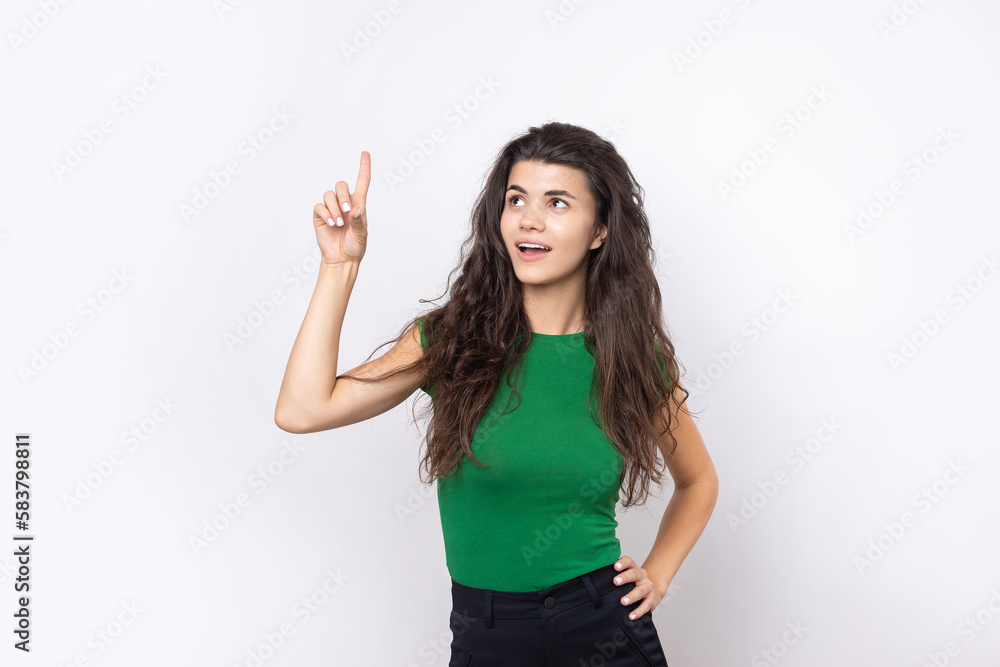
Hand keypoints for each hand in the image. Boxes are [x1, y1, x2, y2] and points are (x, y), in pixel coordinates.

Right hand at [312, 151, 370, 265]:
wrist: (342, 258)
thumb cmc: (355, 246)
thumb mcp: (362, 234)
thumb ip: (359, 222)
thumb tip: (354, 210)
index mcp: (358, 204)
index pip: (362, 182)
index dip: (364, 167)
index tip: (365, 153)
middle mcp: (344, 203)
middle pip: (341, 185)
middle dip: (343, 196)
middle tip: (347, 212)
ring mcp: (331, 208)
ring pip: (329, 195)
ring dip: (334, 208)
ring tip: (338, 224)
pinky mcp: (320, 215)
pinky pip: (319, 206)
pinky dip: (326, 213)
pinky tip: (331, 224)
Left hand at [612, 554, 666, 620]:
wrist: (651, 591)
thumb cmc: (633, 583)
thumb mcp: (626, 576)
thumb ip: (614, 574)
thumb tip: (596, 575)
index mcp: (634, 568)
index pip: (629, 562)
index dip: (623, 563)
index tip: (615, 567)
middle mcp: (642, 576)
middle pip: (635, 574)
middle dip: (625, 577)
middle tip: (615, 582)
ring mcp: (648, 587)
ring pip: (640, 591)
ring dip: (631, 596)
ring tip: (623, 601)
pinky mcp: (652, 599)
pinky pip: (646, 605)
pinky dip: (638, 611)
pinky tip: (631, 616)